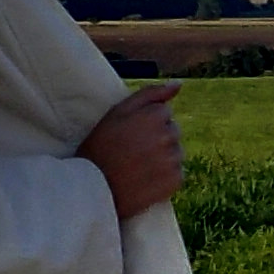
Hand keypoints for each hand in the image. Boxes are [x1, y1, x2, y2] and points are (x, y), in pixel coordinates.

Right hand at [78, 83, 183, 217]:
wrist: (94, 189)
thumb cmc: (101, 146)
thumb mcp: (118, 112)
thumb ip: (150, 94)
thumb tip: (178, 84)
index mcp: (154, 115)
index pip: (163, 112)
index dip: (144, 123)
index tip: (129, 134)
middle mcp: (168, 135)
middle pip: (173, 131)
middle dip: (157, 138)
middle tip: (132, 151)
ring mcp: (174, 158)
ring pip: (176, 151)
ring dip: (163, 157)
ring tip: (138, 166)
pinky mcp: (176, 180)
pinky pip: (177, 172)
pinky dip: (165, 176)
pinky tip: (145, 179)